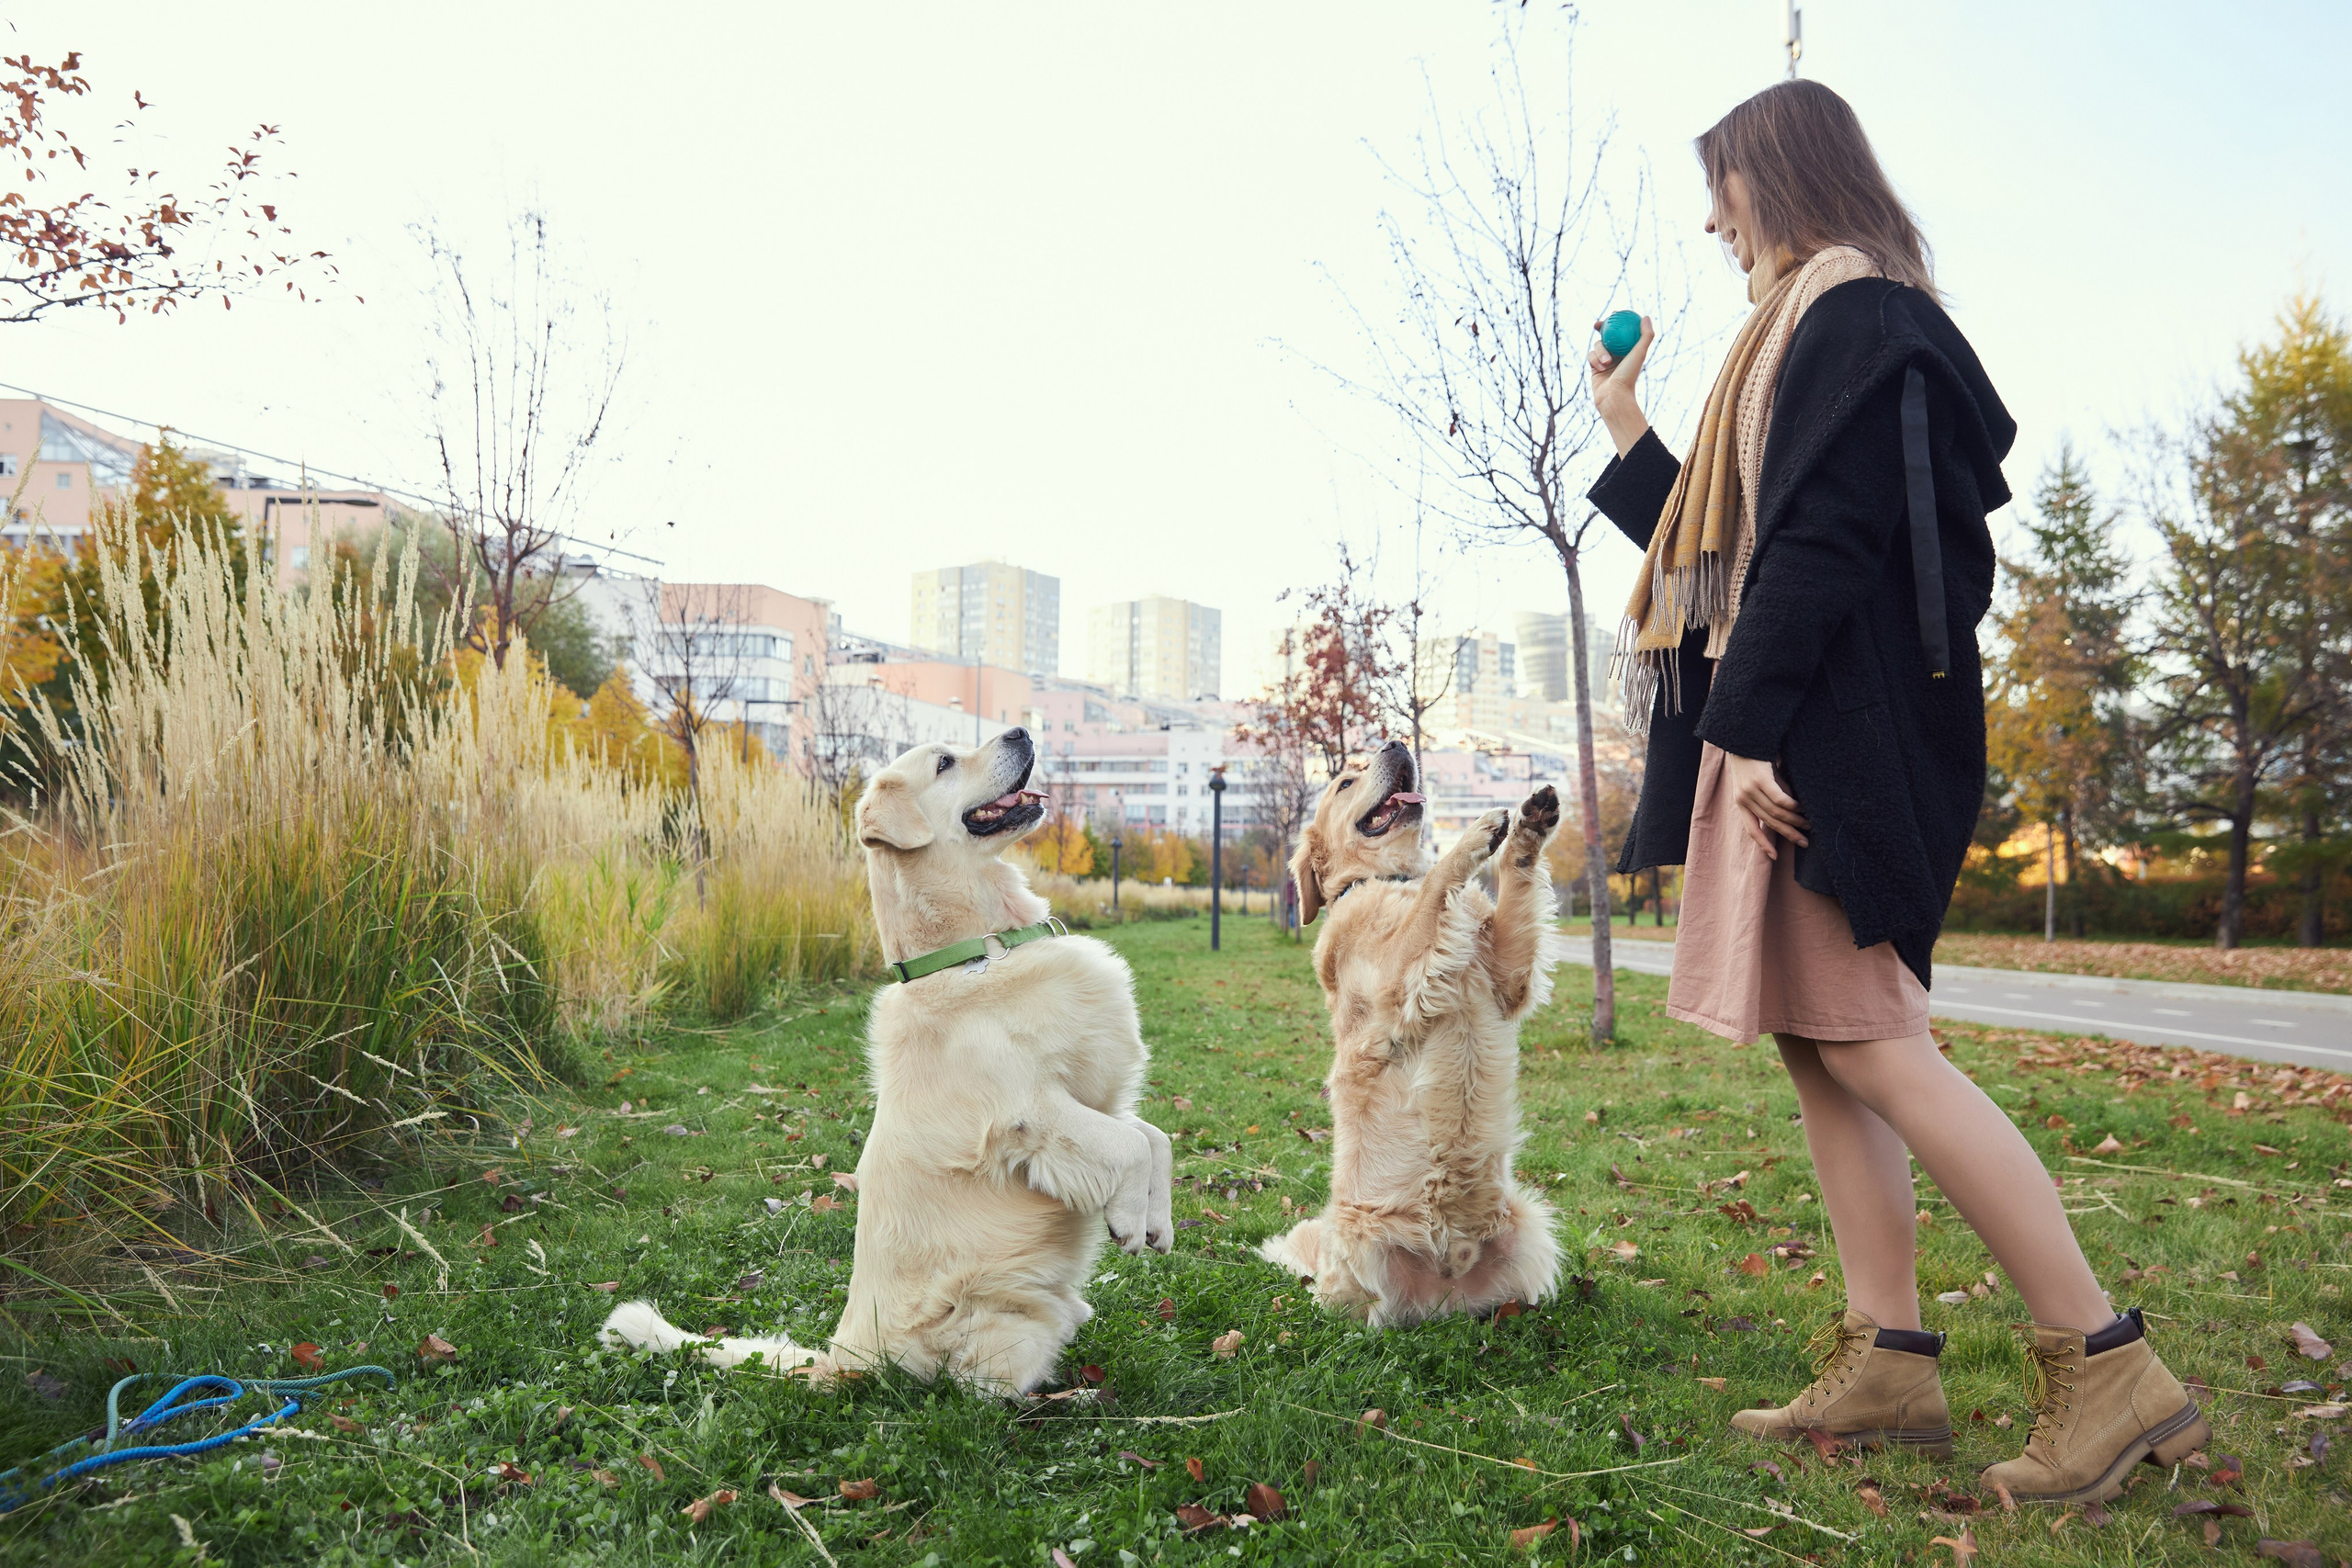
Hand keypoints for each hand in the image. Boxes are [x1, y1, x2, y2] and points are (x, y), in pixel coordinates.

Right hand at [1588, 314, 1655, 456]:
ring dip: (1600, 351)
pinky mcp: (1594, 367)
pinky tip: (1600, 368)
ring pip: (1597, 345)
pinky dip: (1594, 360)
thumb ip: (1645, 335)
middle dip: (1602, 327)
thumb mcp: (1640, 353)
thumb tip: (1646, 317)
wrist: (1615, 397)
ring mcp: (1605, 360)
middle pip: (1607, 335)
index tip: (1614, 313)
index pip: (1623, 331)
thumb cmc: (1629, 376)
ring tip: (1607, 363)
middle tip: (1598, 324)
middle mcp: (1617, 354)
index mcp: (1629, 350)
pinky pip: (1590, 356)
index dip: (1618, 320)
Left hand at [1723, 752, 1808, 859]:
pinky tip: (1802, 809)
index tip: (1775, 857)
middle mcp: (1744, 799)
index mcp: (1740, 802)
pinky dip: (1793, 806)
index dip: (1763, 844)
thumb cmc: (1754, 759)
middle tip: (1804, 843)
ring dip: (1794, 821)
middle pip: (1769, 823)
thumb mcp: (1760, 781)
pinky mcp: (1760, 780)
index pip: (1751, 829)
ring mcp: (1751, 790)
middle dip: (1788, 834)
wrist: (1744, 737)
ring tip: (1808, 825)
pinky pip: (1779, 799)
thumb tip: (1791, 810)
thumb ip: (1772, 796)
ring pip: (1776, 813)